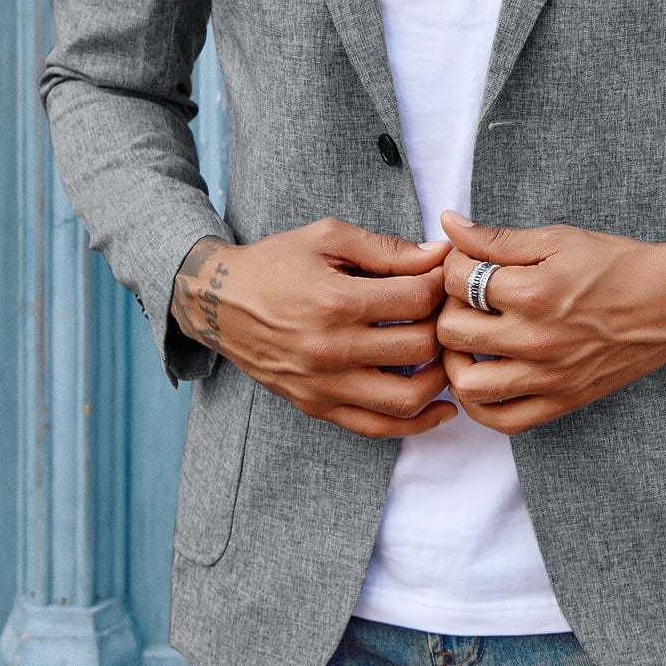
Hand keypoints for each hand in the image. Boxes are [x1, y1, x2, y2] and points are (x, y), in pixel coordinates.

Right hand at [171, 218, 457, 437]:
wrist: (219, 302)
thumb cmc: (276, 263)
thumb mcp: (328, 238)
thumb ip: (386, 249)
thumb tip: (439, 256)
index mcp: (336, 300)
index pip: (416, 301)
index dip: (439, 286)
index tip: (440, 279)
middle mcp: (331, 349)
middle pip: (419, 347)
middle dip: (443, 327)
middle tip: (446, 315)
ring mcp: (323, 384)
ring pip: (406, 398)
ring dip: (439, 379)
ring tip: (447, 357)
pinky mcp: (317, 406)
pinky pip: (377, 428)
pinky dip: (416, 424)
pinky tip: (440, 409)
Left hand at [433, 211, 665, 432]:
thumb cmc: (617, 264)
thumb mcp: (557, 239)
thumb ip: (498, 238)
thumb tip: (447, 223)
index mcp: (534, 292)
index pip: (457, 282)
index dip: (451, 266)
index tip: (464, 264)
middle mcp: (537, 340)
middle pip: (452, 332)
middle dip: (447, 309)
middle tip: (462, 300)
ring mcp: (549, 377)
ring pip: (468, 384)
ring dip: (455, 360)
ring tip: (467, 341)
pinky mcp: (563, 401)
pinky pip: (504, 420)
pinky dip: (480, 405)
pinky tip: (482, 378)